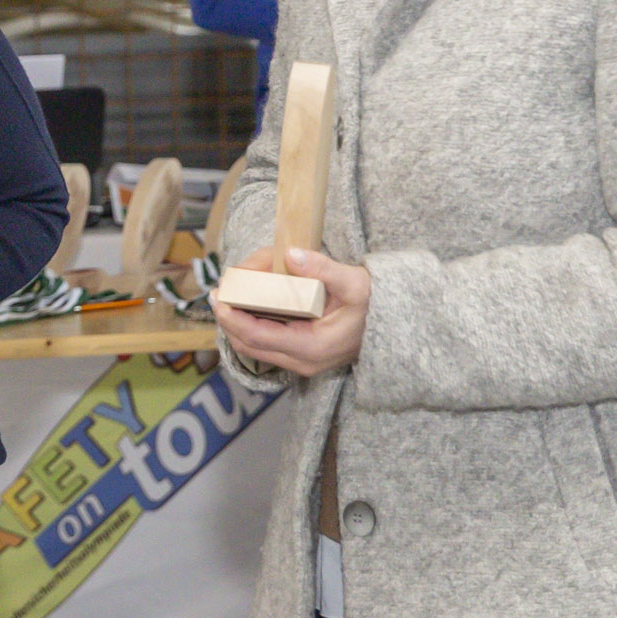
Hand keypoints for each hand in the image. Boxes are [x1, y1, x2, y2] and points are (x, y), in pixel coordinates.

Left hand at [211, 247, 372, 376]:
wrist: (399, 326)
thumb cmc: (379, 305)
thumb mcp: (355, 283)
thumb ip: (322, 268)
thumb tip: (290, 254)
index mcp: (311, 347)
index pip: (255, 336)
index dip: (231, 317)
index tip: (217, 296)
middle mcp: (304, 362)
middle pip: (248, 345)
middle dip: (229, 319)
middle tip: (220, 292)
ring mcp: (304, 363)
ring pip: (255, 349)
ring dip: (238, 325)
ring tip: (230, 296)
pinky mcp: (305, 357)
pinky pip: (268, 346)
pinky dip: (253, 328)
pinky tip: (250, 305)